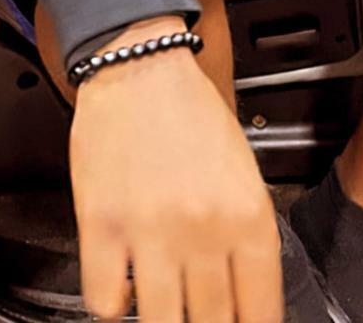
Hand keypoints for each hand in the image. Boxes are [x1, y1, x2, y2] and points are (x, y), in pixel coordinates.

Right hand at [70, 16, 282, 321]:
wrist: (139, 65)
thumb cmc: (190, 112)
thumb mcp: (242, 169)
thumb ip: (246, 234)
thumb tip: (247, 298)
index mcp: (248, 216)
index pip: (261, 313)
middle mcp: (203, 230)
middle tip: (198, 315)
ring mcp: (149, 231)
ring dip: (162, 322)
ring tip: (162, 306)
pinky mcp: (101, 225)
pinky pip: (105, 301)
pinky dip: (113, 305)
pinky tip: (122, 286)